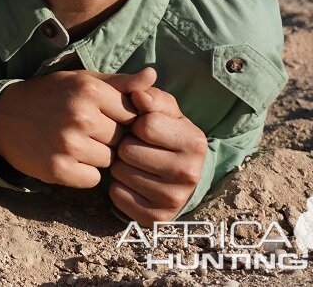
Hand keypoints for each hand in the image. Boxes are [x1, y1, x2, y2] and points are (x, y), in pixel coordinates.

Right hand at [0, 67, 156, 187]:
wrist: (2, 117)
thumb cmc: (49, 96)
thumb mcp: (82, 81)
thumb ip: (120, 82)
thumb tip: (153, 76)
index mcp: (90, 90)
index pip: (133, 115)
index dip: (122, 119)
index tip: (104, 117)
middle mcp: (81, 116)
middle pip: (121, 140)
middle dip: (109, 139)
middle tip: (86, 131)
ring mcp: (68, 144)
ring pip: (108, 161)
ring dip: (97, 156)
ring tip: (75, 143)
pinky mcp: (58, 169)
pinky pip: (92, 179)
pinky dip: (83, 173)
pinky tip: (68, 158)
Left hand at [109, 86, 207, 223]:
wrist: (178, 174)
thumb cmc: (165, 134)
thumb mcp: (164, 111)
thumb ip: (151, 96)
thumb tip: (139, 94)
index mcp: (195, 142)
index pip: (145, 125)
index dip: (136, 123)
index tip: (143, 128)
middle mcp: (190, 173)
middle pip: (129, 151)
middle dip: (126, 145)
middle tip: (137, 147)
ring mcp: (174, 199)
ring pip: (120, 173)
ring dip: (120, 165)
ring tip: (136, 163)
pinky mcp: (155, 218)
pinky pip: (117, 195)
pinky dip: (118, 186)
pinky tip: (133, 182)